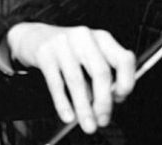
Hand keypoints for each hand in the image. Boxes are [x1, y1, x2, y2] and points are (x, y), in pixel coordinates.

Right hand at [6, 23, 135, 133]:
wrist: (35, 37)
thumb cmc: (70, 50)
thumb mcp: (91, 54)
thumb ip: (104, 73)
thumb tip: (112, 99)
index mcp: (103, 39)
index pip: (124, 58)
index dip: (126, 81)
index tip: (120, 98)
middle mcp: (85, 38)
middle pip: (101, 72)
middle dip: (104, 101)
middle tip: (103, 119)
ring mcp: (64, 45)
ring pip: (77, 81)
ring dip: (84, 107)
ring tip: (88, 124)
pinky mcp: (45, 54)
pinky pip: (56, 83)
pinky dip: (63, 103)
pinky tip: (68, 116)